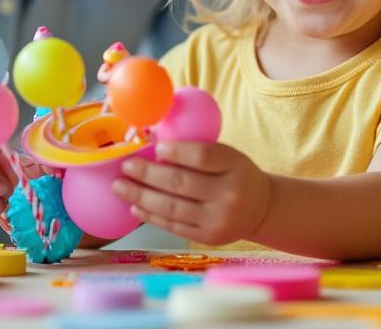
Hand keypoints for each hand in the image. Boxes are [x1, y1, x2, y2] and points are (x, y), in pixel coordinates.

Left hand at [113, 141, 270, 244]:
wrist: (260, 208)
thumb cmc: (235, 174)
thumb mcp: (228, 156)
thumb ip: (198, 151)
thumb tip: (153, 142)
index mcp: (235, 166)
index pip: (203, 157)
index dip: (177, 152)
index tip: (156, 147)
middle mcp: (229, 195)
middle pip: (181, 183)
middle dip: (147, 174)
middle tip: (125, 166)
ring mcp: (218, 220)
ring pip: (171, 208)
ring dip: (140, 195)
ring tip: (119, 185)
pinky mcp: (208, 238)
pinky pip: (173, 226)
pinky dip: (150, 215)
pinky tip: (134, 205)